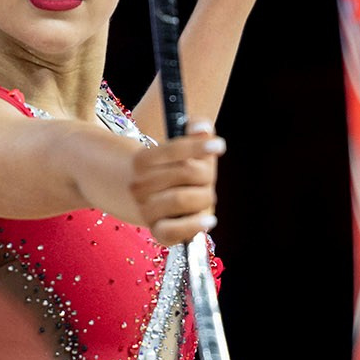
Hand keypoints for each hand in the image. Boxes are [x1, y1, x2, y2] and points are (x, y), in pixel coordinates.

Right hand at [129, 120, 225, 245]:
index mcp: (142, 161)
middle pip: (187, 172)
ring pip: (182, 199)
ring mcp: (146, 210)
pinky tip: (210, 220)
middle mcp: (140, 186)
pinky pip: (173, 232)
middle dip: (206, 174)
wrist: (145, 199)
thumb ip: (193, 131)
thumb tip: (202, 128)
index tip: (219, 145)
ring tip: (204, 195)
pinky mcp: (157, 231)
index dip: (198, 146)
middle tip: (207, 178)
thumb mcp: (180, 147)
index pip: (174, 149)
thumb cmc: (171, 170)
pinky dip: (192, 226)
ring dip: (203, 196)